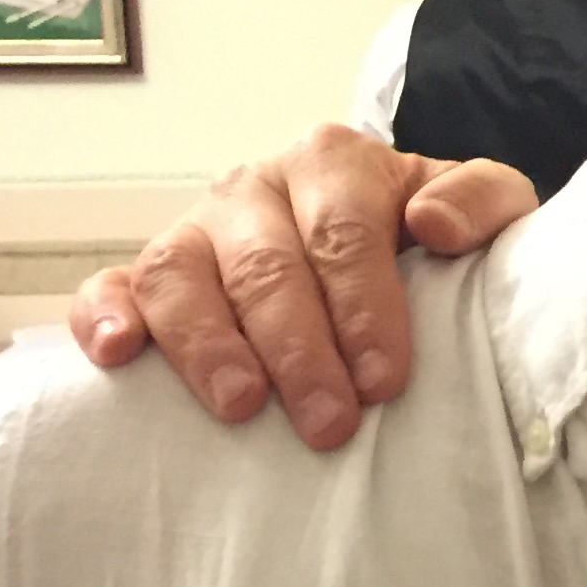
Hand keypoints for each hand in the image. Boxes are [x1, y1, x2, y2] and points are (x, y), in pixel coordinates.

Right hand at [68, 124, 538, 448]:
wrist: (370, 233)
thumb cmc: (423, 237)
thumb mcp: (479, 206)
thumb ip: (484, 199)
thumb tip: (436, 224)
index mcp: (333, 163)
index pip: (344, 232)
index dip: (364, 307)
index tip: (385, 379)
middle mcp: (254, 187)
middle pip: (266, 266)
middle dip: (299, 350)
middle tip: (330, 423)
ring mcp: (194, 228)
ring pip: (180, 275)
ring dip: (209, 346)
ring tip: (242, 406)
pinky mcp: (144, 273)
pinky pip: (109, 286)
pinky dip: (102, 317)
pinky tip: (117, 355)